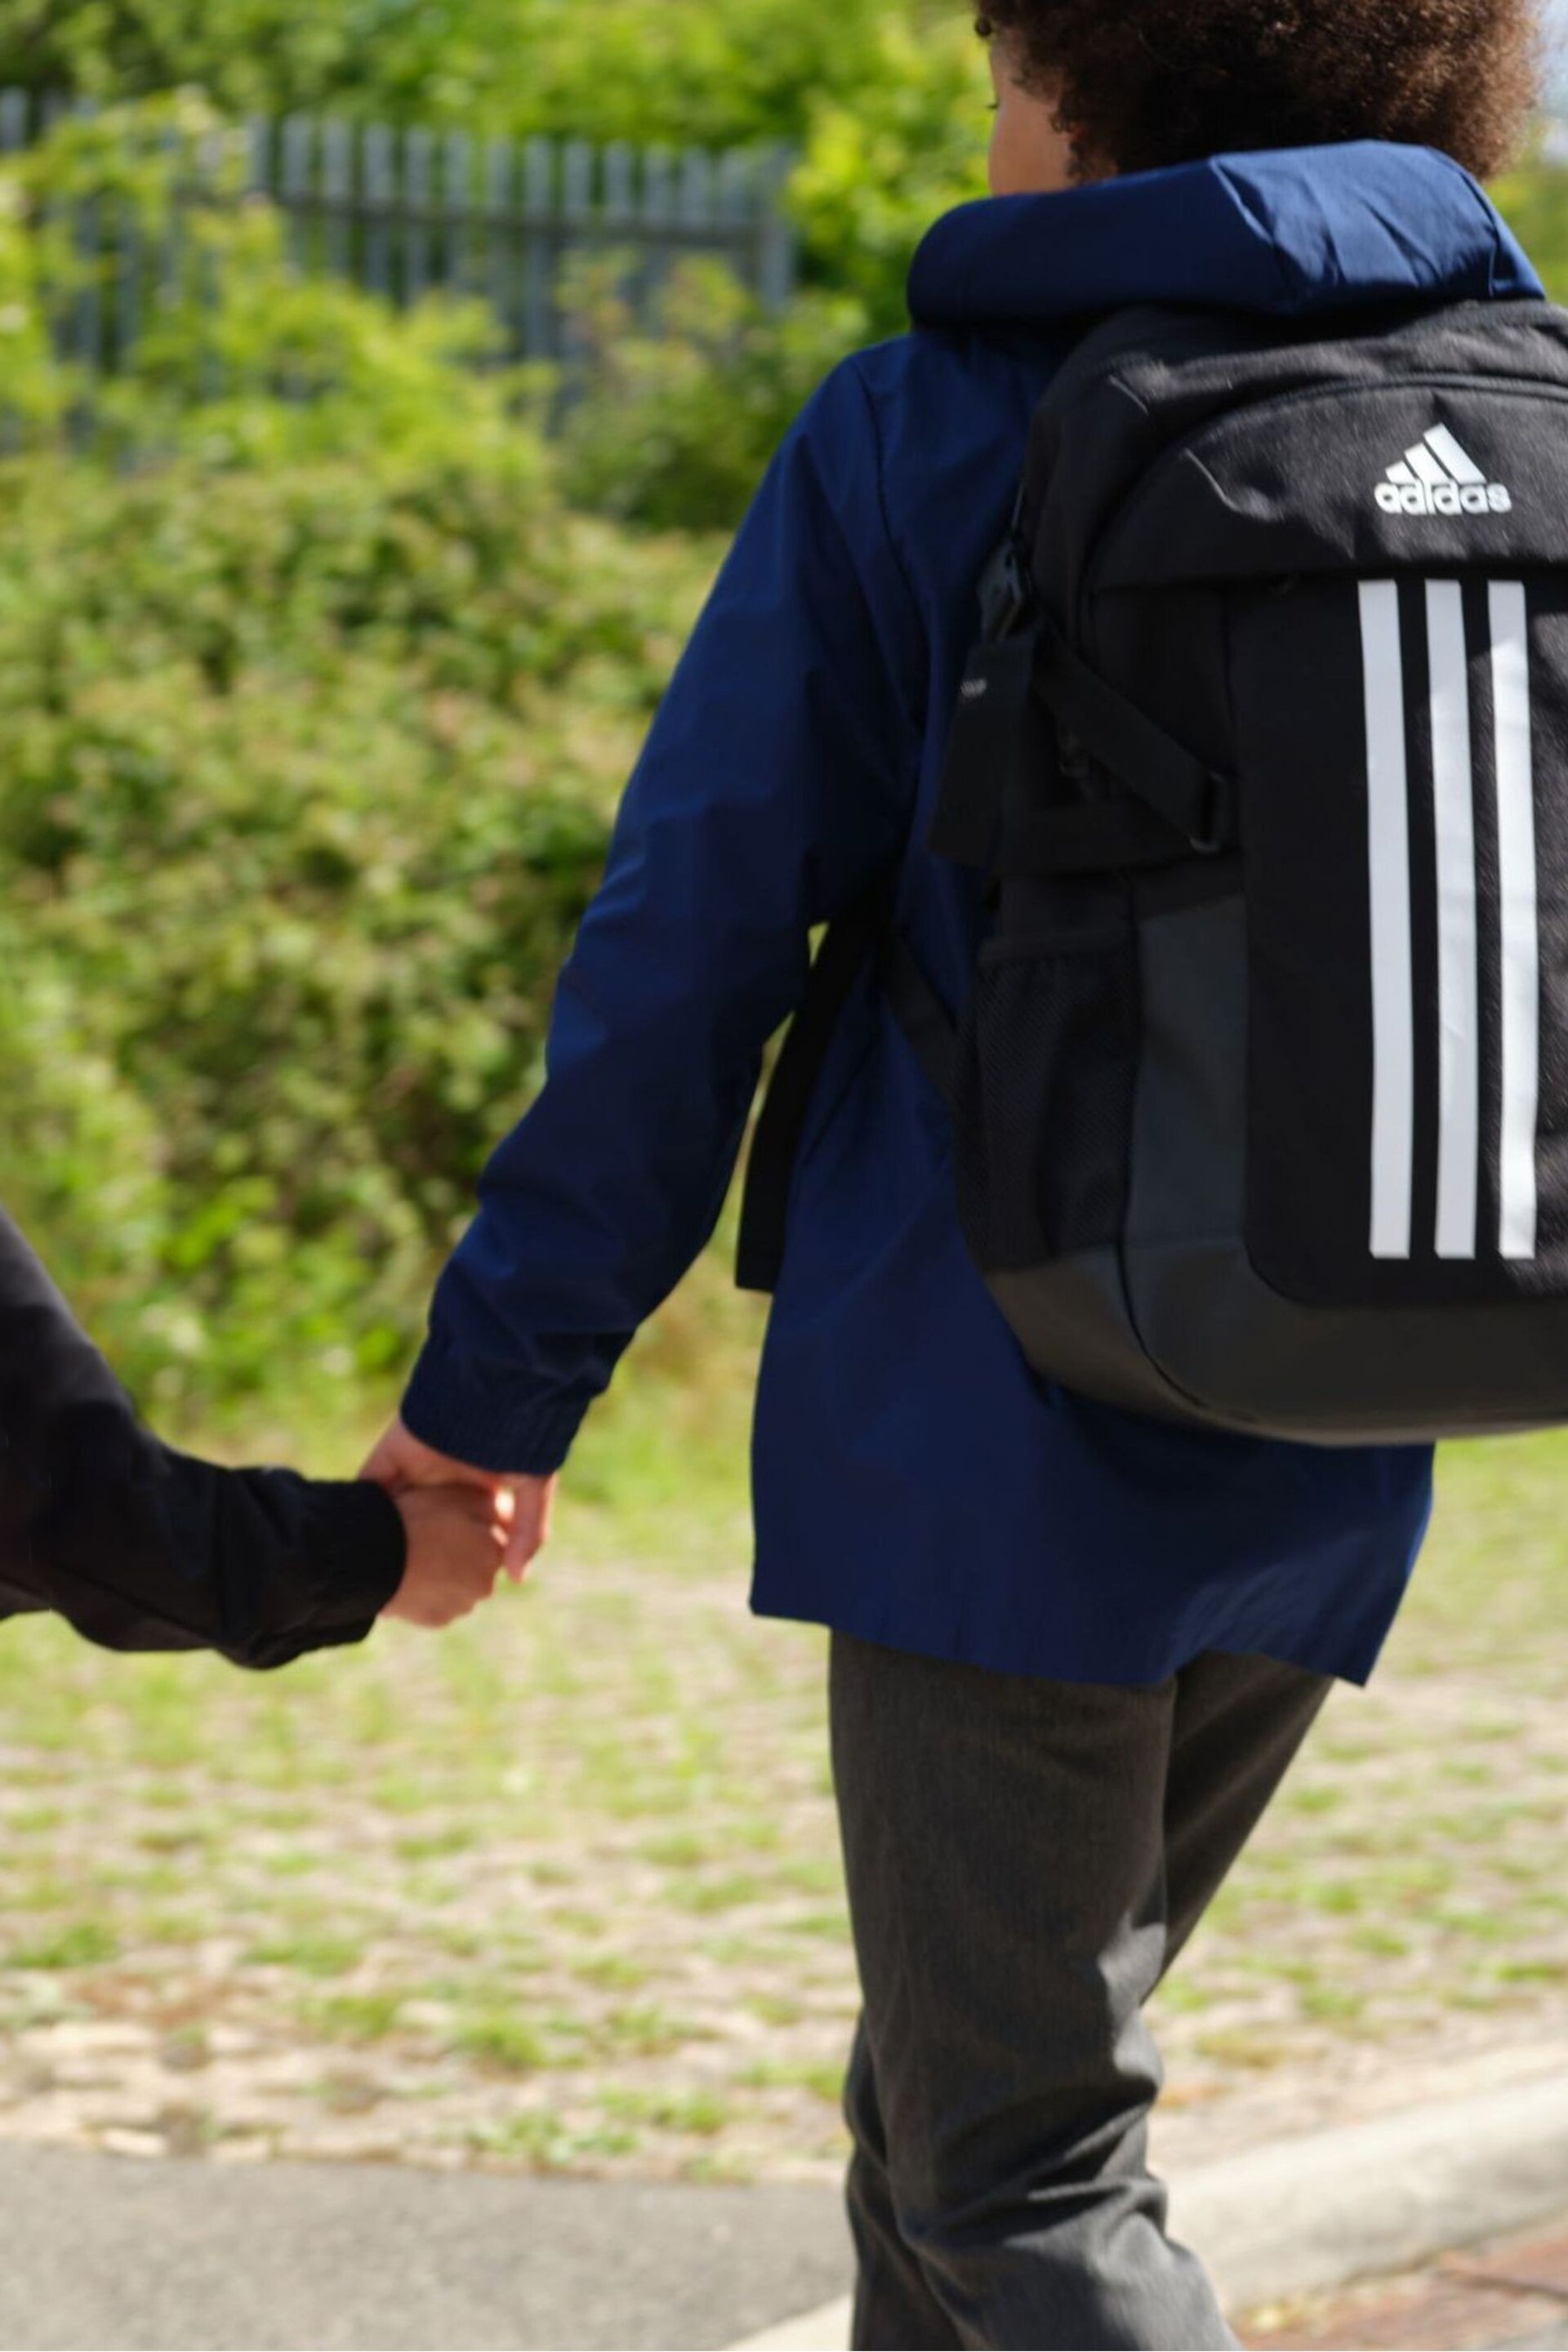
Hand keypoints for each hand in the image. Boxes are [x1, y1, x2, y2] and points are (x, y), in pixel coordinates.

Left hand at [361, 1417, 556, 1584]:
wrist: (492, 1388)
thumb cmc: (521, 1437)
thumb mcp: (535, 1486)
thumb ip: (530, 1533)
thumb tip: (518, 1578)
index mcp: (479, 1492)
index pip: (461, 1533)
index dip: (454, 1561)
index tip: (445, 1588)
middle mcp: (444, 1483)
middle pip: (423, 1526)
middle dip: (413, 1552)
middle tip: (402, 1589)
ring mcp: (415, 1468)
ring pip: (392, 1509)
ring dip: (381, 1534)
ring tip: (369, 1569)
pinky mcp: (393, 1455)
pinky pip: (369, 1484)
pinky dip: (358, 1506)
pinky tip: (350, 1536)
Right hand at [384, 1486, 507, 1628]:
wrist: (371, 1558)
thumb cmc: (413, 1519)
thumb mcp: (456, 1496)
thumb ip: (489, 1505)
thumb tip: (507, 1514)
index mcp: (494, 1549)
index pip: (494, 1537)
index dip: (470, 1526)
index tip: (447, 1521)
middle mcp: (486, 1582)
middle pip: (478, 1563)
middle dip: (461, 1552)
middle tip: (428, 1537)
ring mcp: (461, 1605)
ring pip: (459, 1585)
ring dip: (445, 1573)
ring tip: (414, 1557)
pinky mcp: (438, 1621)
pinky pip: (438, 1603)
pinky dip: (428, 1592)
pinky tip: (408, 1576)